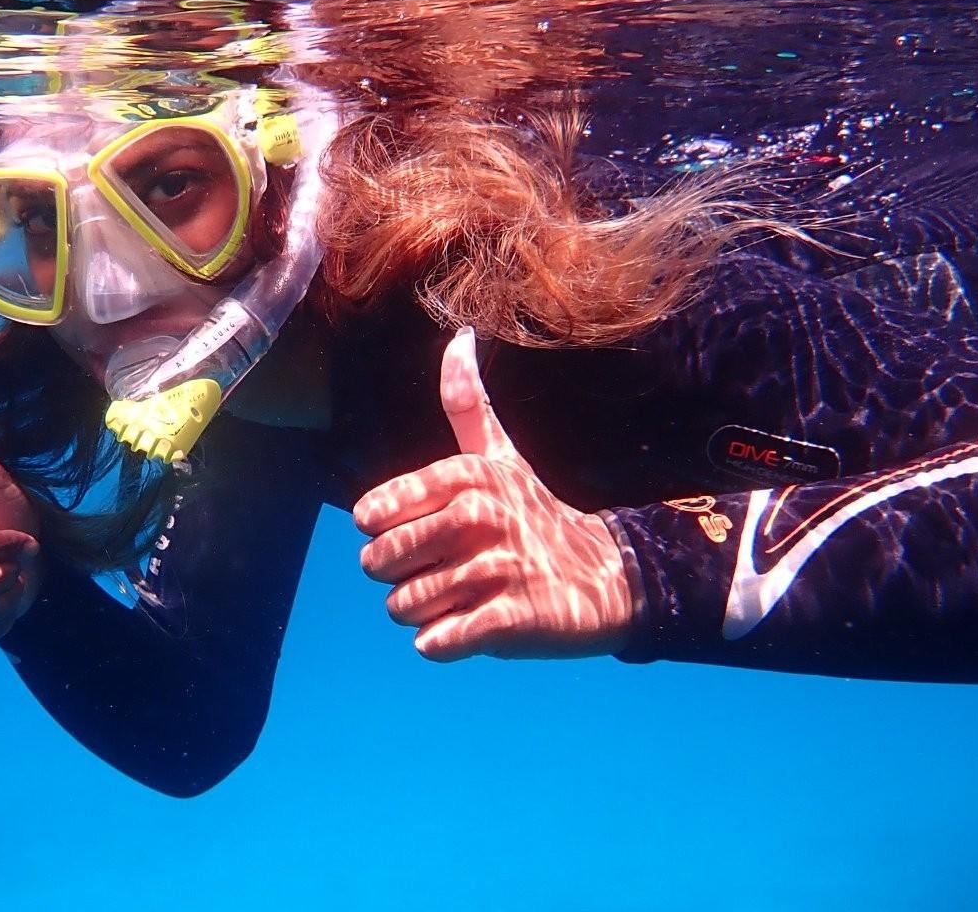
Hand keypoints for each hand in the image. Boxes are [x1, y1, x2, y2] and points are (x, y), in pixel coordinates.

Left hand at [353, 328, 633, 661]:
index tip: (418, 532)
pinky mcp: (511, 621)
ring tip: (460, 597)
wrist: (605, 578)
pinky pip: (437, 641)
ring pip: (405, 606)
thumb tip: (459, 337)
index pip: (372, 515)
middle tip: (441, 571)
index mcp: (466, 475)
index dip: (384, 533)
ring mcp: (497, 569)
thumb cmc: (533, 515)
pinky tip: (468, 626)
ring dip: (422, 613)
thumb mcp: (500, 457)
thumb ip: (467, 404)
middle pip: (381, 563)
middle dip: (398, 578)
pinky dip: (440, 641)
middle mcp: (480, 516)